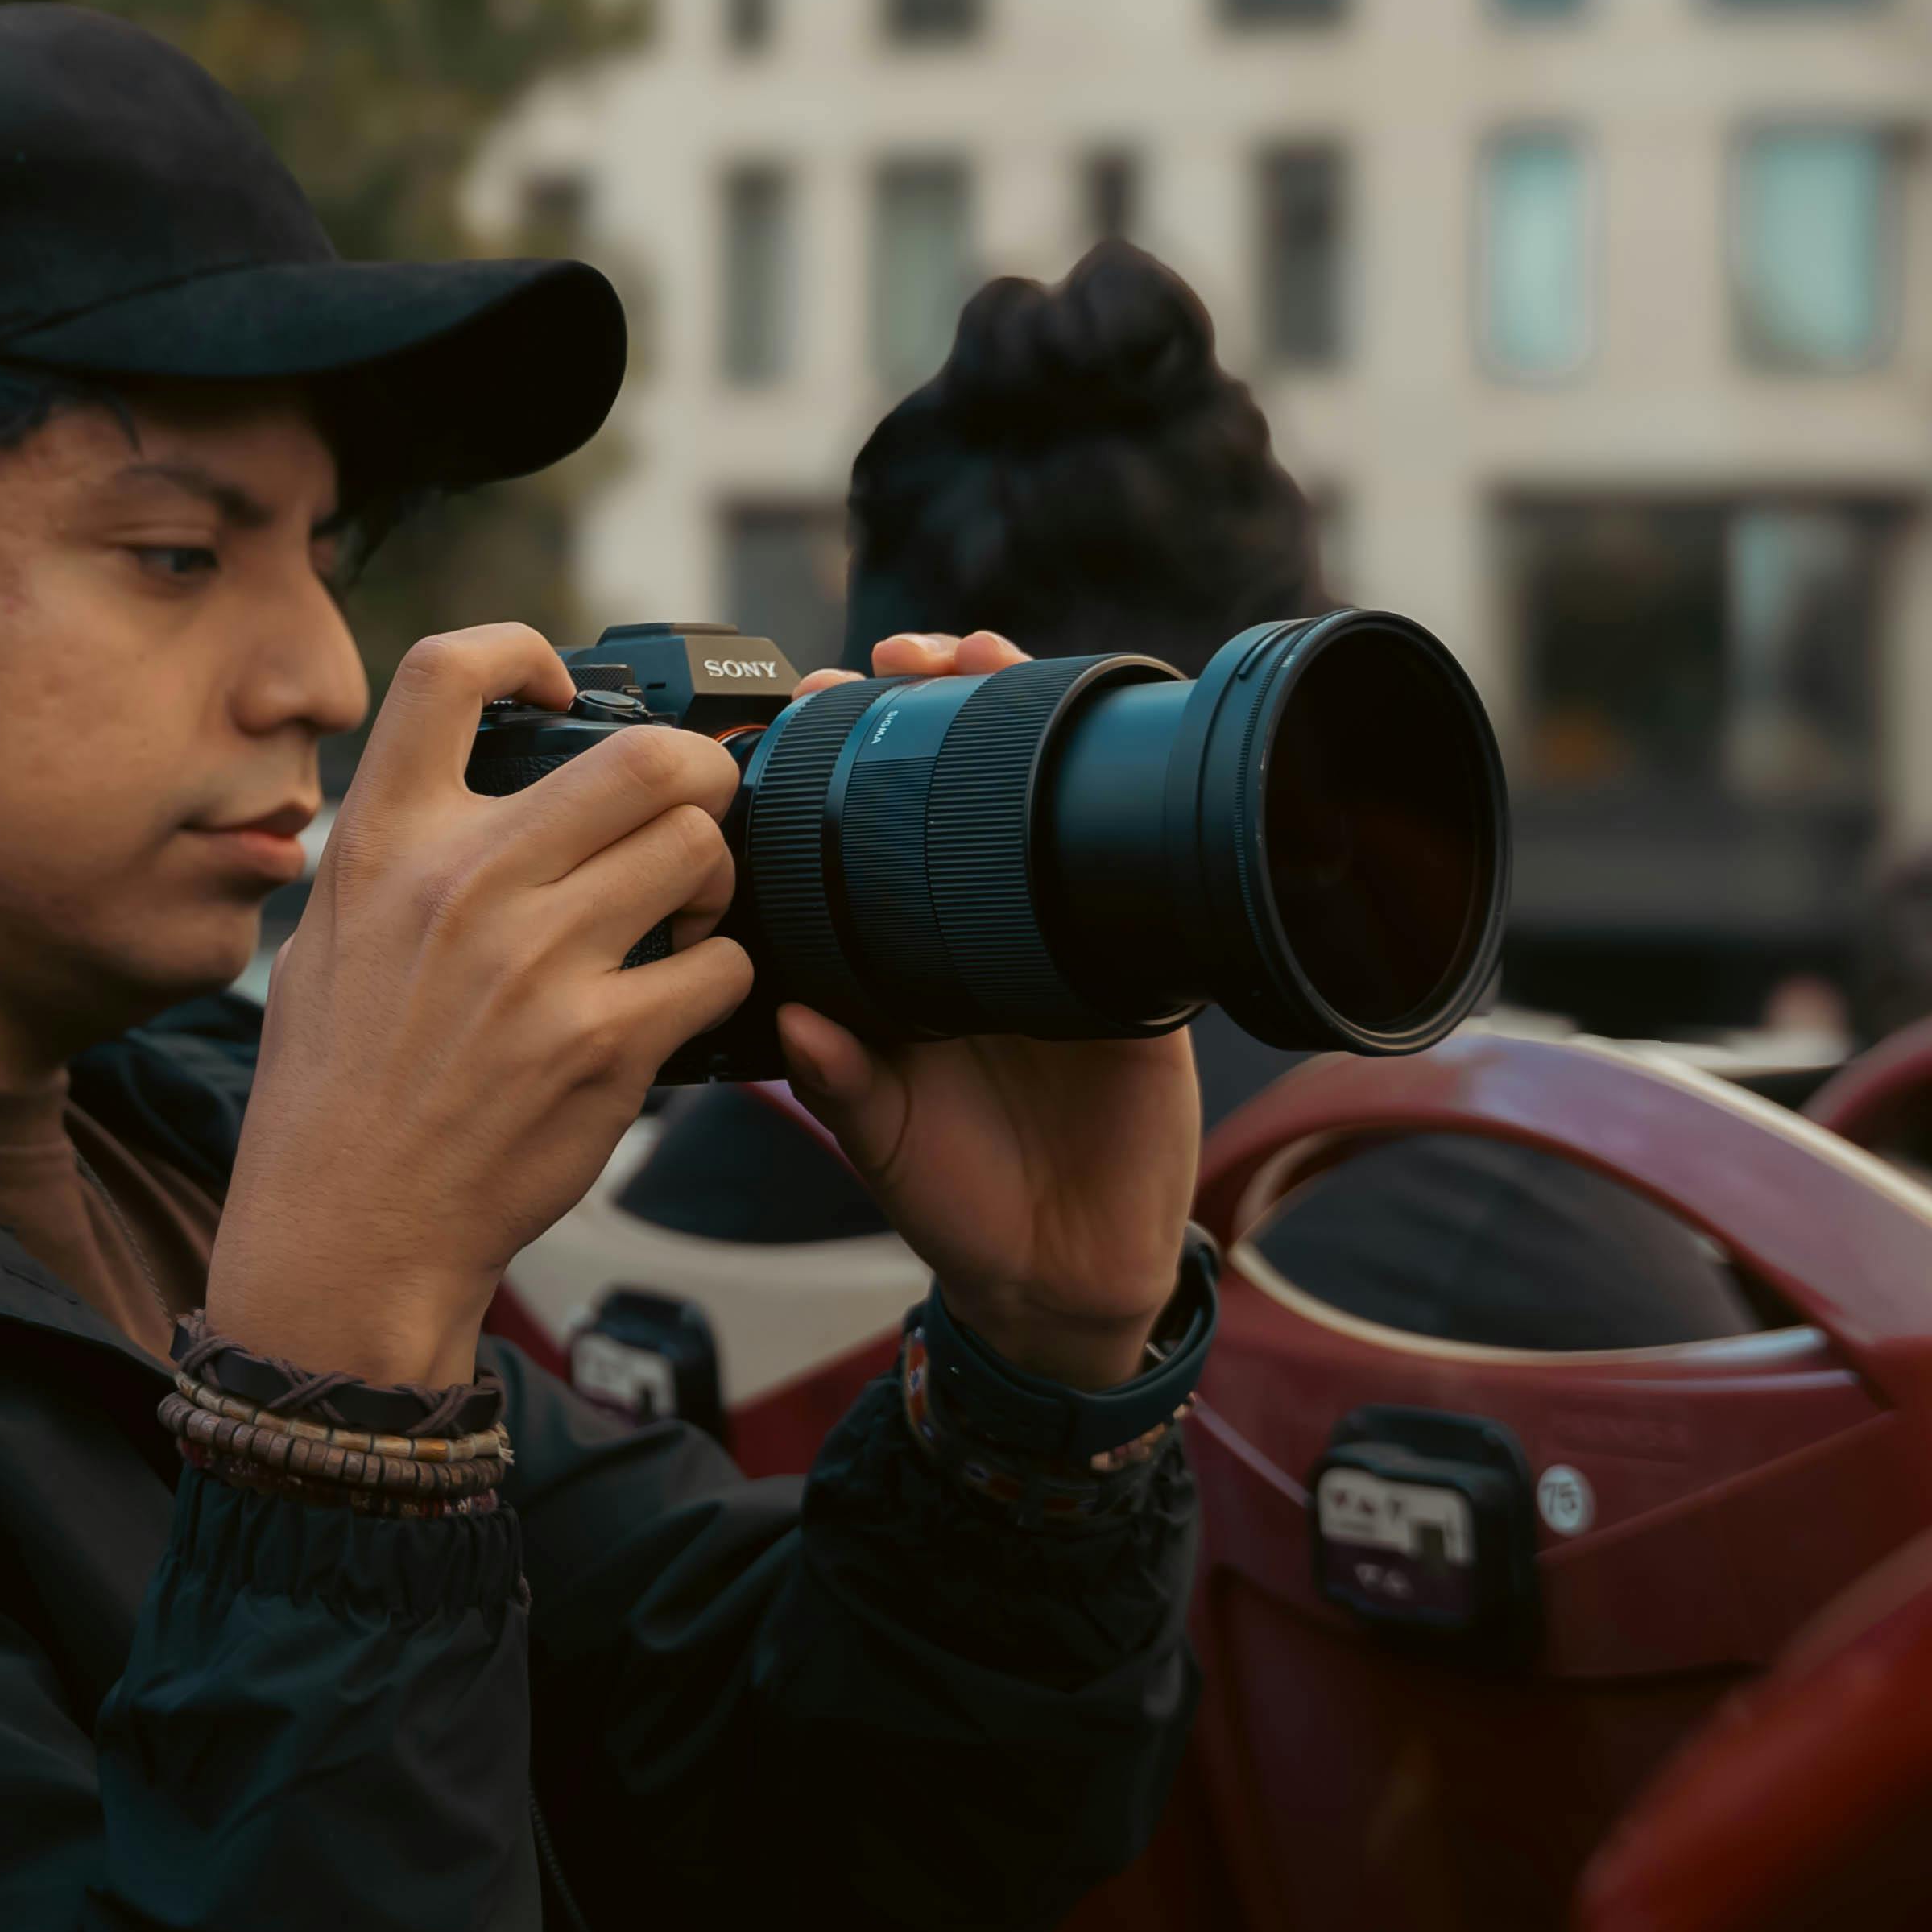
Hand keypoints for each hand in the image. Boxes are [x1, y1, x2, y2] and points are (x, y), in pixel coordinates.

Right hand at [214, 625, 754, 1389]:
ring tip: (688, 910)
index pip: (443, 672)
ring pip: (699, 848)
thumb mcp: (329, 934)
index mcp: (383, 843)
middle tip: (691, 808)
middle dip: (695, 772)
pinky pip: (721, 966)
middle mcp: (461, 884)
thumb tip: (482, 780)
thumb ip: (403, 848)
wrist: (348, 1233)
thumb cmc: (339, 1090)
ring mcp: (537, 964)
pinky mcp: (603, 1046)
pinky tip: (685, 997)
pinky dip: (724, 977)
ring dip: (717, 874)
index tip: (560, 687)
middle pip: (641, 754)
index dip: (521, 650)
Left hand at [775, 632, 1201, 1392]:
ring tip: (977, 655)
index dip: (844, 760)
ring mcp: (1057, 939)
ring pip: (1038, 798)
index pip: (868, 831)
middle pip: (956, 785)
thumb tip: (796, 1022)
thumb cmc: (957, 1200)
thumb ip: (842, 1083)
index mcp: (903, 958)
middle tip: (898, 658)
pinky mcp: (1134, 970)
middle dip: (931, 701)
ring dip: (1013, 712)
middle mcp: (975, 930)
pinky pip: (1129, 868)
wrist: (1064, 1275)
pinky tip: (1095, 741)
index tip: (810, 702)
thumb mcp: (881, 1140)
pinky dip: (1112, 798)